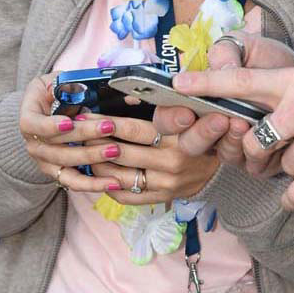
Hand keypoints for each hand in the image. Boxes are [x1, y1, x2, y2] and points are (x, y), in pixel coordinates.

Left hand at [19, 76, 219, 203]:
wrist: (217, 168)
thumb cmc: (197, 131)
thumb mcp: (191, 112)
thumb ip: (166, 106)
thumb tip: (129, 94)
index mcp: (179, 136)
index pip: (135, 130)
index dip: (108, 122)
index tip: (87, 115)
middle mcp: (172, 162)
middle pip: (121, 152)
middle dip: (94, 140)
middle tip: (76, 130)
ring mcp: (165, 184)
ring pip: (118, 176)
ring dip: (95, 163)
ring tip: (81, 150)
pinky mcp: (160, 199)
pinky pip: (126, 195)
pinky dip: (107, 185)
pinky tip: (97, 173)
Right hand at [151, 27, 293, 169]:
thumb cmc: (268, 62)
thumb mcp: (248, 47)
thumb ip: (227, 52)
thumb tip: (218, 69)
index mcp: (195, 100)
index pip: (168, 117)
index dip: (171, 118)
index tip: (186, 112)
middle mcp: (208, 127)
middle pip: (188, 144)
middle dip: (201, 134)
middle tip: (219, 119)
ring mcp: (232, 144)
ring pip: (219, 155)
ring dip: (229, 140)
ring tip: (242, 121)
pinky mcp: (257, 159)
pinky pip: (248, 165)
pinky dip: (253, 151)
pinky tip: (261, 134)